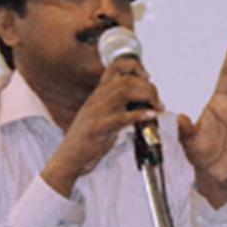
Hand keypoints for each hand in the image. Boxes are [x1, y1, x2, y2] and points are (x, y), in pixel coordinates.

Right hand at [42, 57, 160, 197]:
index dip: (135, 67)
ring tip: (157, 107)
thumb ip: (119, 105)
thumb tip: (143, 101)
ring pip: (123, 91)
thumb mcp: (103, 115)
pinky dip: (139, 115)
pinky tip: (151, 116)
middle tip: (158, 101)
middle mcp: (96, 99)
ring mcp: (96, 113)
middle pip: (126, 79)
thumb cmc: (88, 140)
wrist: (68, 159)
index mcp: (98, 94)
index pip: (115, 67)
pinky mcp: (96, 129)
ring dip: (146, 96)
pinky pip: (120, 117)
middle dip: (147, 86)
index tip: (147, 77)